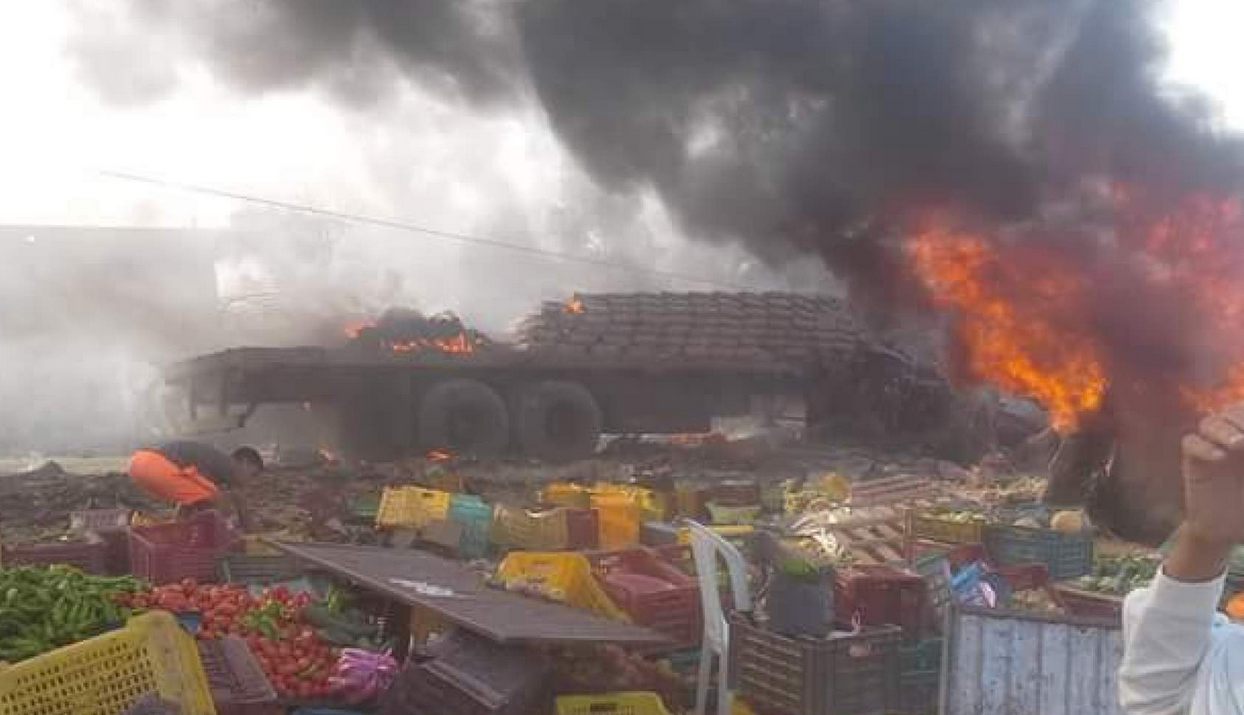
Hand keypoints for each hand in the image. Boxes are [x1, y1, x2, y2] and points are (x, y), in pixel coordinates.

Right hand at [1182, 405, 1243, 547]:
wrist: (1224, 533)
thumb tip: (1243, 446)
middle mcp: (1233, 440)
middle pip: (1232, 411)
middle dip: (1240, 416)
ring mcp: (1212, 449)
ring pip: (1209, 423)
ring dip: (1223, 428)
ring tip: (1237, 442)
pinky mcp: (1194, 462)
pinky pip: (1190, 443)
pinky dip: (1202, 446)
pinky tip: (1218, 457)